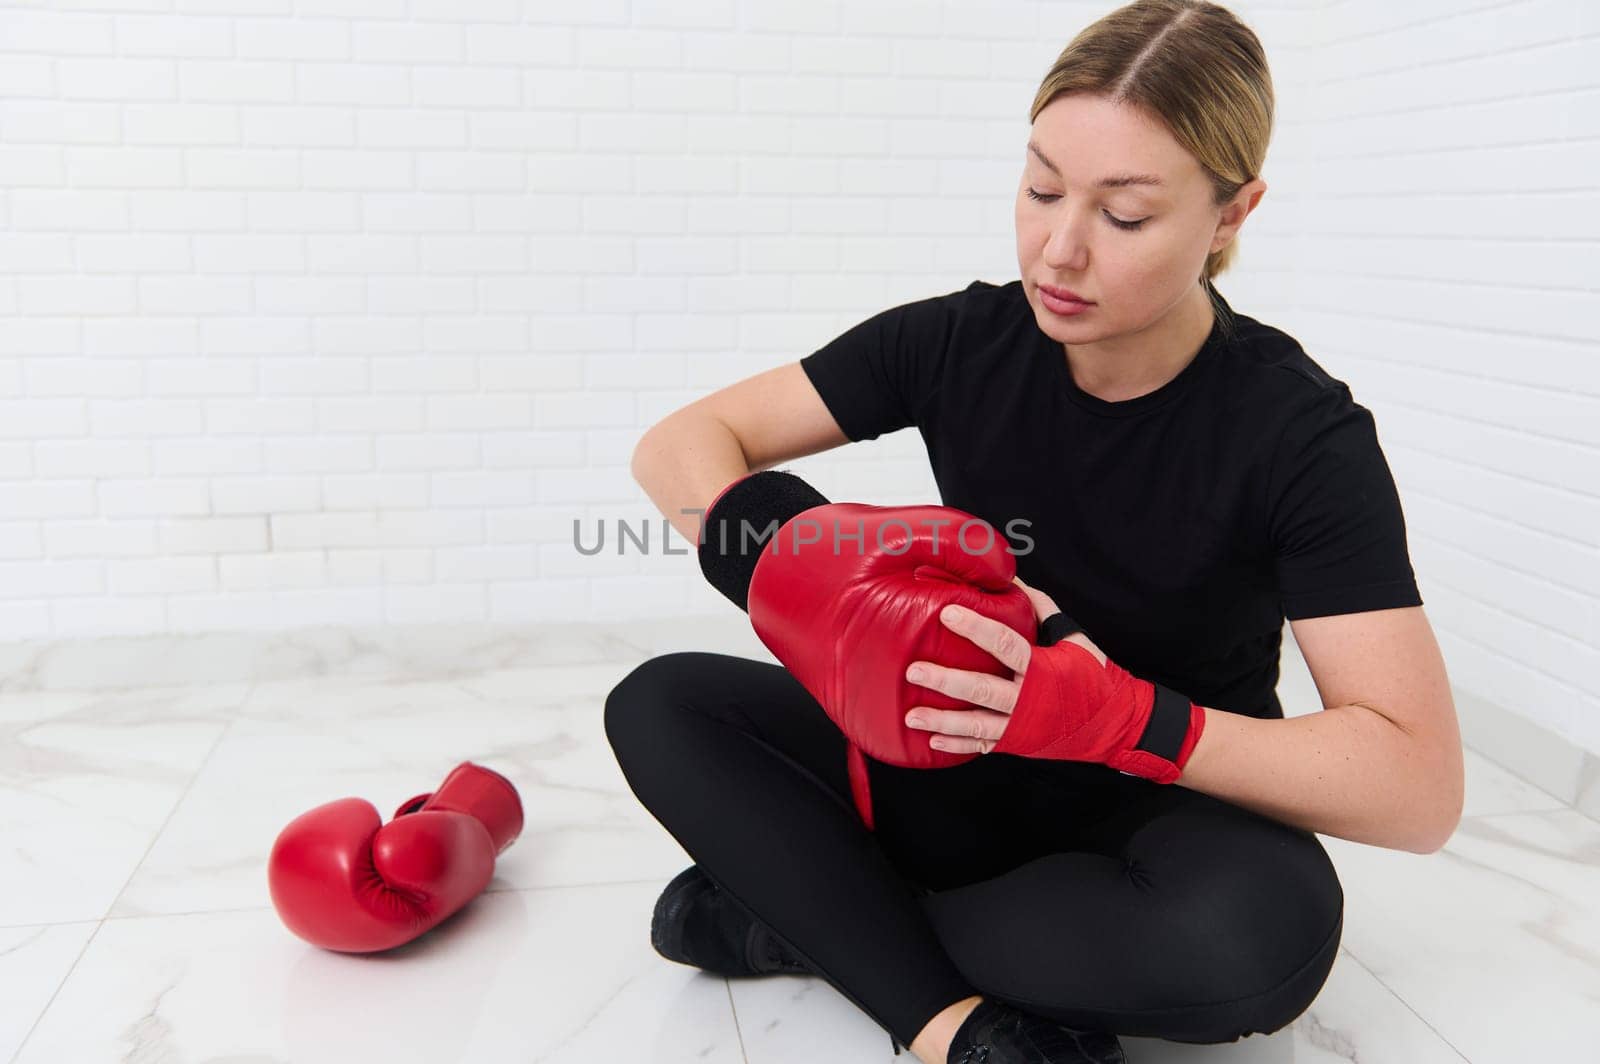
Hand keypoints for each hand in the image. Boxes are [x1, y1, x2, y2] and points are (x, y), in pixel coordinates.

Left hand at [904, 577, 1206, 781]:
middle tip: (914, 670)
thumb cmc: (1094, 675)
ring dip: (943, 721)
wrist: (1117, 724)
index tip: (947, 612)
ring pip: (978, 725)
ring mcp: (1023, 726)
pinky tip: (933, 740)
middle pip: (983, 690)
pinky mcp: (1018, 743)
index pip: (1005, 644)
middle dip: (947, 681)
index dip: (976, 627)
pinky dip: (958, 745)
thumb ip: (1040, 607)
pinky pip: (984, 746)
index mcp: (1044, 667)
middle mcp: (1030, 699)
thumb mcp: (1073, 637)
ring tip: (911, 715)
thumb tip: (1009, 577)